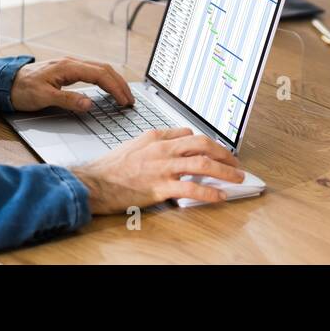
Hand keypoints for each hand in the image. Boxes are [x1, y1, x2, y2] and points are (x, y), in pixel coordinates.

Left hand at [9, 56, 133, 112]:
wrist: (7, 83)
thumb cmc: (22, 89)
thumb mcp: (43, 97)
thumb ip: (68, 100)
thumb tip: (90, 103)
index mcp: (68, 67)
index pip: (100, 75)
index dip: (115, 88)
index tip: (124, 101)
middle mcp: (72, 63)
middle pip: (104, 69)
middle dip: (120, 84)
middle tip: (130, 100)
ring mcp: (70, 66)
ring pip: (100, 69)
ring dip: (114, 81)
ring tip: (123, 96)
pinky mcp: (68, 71)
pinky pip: (93, 72)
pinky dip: (105, 80)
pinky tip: (108, 88)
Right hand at [73, 127, 244, 212]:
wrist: (92, 183)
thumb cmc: (110, 167)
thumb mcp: (134, 144)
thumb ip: (156, 140)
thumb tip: (178, 137)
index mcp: (155, 137)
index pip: (189, 134)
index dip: (208, 143)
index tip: (217, 151)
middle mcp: (161, 149)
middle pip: (202, 144)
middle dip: (223, 153)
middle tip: (235, 162)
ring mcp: (162, 168)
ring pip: (201, 163)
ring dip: (224, 171)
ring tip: (236, 178)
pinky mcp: (159, 187)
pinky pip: (191, 188)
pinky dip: (209, 192)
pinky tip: (219, 196)